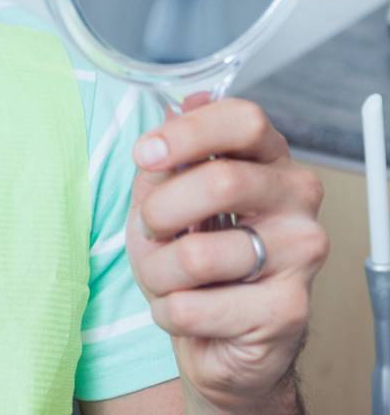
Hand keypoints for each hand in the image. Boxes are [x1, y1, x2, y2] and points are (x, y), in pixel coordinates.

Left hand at [126, 95, 327, 412]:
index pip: (243, 120)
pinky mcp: (289, 310)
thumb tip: (174, 107)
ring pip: (197, 255)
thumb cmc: (194, 262)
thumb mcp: (166, 201)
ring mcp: (301, 256)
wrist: (219, 340)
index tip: (145, 153)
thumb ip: (168, 159)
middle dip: (160, 212)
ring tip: (170, 279)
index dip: (188, 133)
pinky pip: (192, 306)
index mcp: (270, 162)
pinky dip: (169, 312)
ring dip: (157, 272)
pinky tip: (187, 311)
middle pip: (222, 181)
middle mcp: (297, 201)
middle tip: (152, 230)